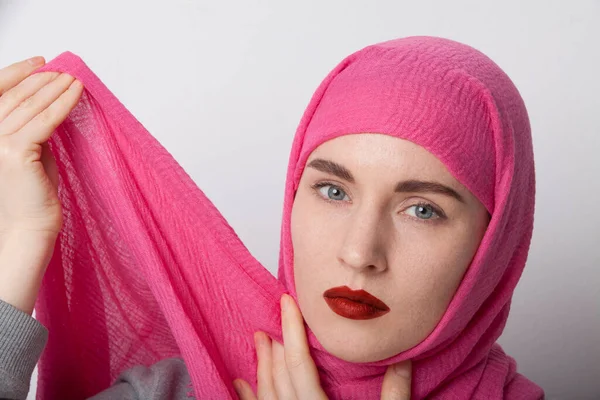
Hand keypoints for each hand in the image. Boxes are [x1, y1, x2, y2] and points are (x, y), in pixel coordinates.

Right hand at [0, 56, 82, 236]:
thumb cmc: (33, 197)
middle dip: (41, 80)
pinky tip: (77, 92)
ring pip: (30, 107)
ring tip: (73, 77)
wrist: (30, 229)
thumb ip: (32, 132)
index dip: (17, 75)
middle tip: (63, 69)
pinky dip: (64, 103)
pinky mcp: (15, 153)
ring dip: (55, 88)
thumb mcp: (29, 155)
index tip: (39, 62)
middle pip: (14, 97)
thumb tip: (48, 108)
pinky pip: (46, 121)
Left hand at [233, 294, 411, 399]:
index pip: (300, 363)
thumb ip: (393, 395)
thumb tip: (403, 360)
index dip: (292, 330)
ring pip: (266, 392)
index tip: (287, 303)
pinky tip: (240, 383)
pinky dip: (249, 396)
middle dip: (274, 345)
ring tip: (258, 340)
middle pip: (278, 375)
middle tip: (272, 317)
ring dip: (261, 365)